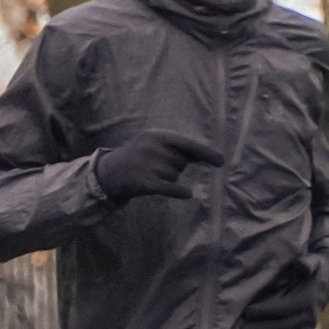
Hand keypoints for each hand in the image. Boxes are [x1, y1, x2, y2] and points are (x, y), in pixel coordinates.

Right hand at [93, 128, 225, 202]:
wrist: (108, 172)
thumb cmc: (135, 156)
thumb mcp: (151, 144)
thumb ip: (175, 148)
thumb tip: (205, 155)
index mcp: (157, 135)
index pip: (187, 144)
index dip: (205, 153)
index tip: (220, 161)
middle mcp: (153, 148)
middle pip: (181, 162)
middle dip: (175, 166)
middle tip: (156, 166)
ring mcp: (148, 165)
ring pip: (175, 176)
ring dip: (168, 179)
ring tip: (151, 175)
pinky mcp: (145, 182)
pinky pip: (170, 188)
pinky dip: (180, 191)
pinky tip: (187, 193)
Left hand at [239, 253, 328, 328]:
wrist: (328, 280)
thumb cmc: (315, 269)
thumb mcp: (312, 262)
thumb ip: (307, 264)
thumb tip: (302, 265)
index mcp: (307, 299)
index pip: (284, 308)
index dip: (265, 311)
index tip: (246, 313)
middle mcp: (309, 316)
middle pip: (283, 326)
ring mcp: (308, 327)